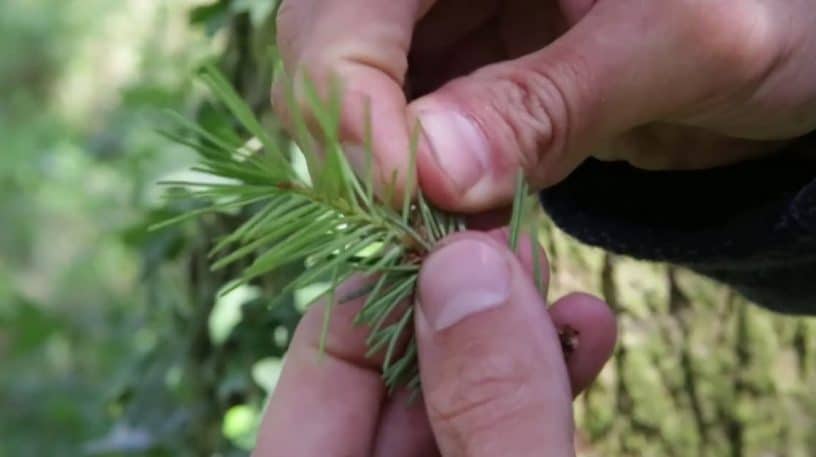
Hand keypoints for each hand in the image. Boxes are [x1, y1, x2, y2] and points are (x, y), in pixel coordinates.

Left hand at [253, 230, 616, 455]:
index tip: (461, 233)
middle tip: (518, 245)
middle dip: (466, 303)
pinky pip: (500, 424)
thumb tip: (464, 268)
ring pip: (458, 393)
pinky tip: (584, 333)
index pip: (325, 358)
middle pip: (397, 368)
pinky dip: (542, 385)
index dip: (393, 286)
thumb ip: (490, 411)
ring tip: (565, 287)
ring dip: (517, 337)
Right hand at [274, 0, 815, 211]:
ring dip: (388, 177)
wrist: (792, 44)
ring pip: (355, 98)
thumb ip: (556, 100)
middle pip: (327, 43)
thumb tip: (434, 172)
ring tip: (451, 232)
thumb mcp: (685, 44)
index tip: (397, 194)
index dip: (348, 93)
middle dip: (357, 142)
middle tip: (418, 229)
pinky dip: (423, 188)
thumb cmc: (778, 12)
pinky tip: (466, 218)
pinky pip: (404, 135)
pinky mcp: (461, 74)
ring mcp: (444, 17)